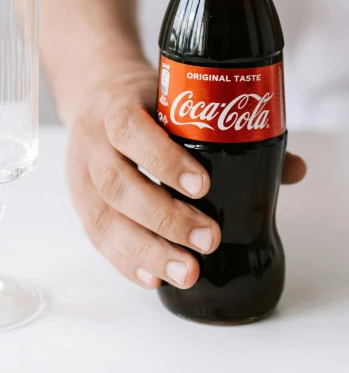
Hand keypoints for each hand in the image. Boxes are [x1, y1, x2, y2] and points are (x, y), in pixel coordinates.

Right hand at [67, 61, 305, 289]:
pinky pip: (96, 236)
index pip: (129, 128)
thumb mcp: (179, 98)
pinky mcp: (78, 201)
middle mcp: (92, 139)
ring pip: (102, 216)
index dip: (162, 159)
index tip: (203, 185)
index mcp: (116, 105)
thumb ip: (231, 132)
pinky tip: (154, 277)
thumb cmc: (146, 101)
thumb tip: (293, 169)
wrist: (95, 94)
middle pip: (115, 182)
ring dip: (146, 249)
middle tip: (208, 239)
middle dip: (163, 217)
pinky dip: (125, 261)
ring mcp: (80, 173)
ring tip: (187, 272)